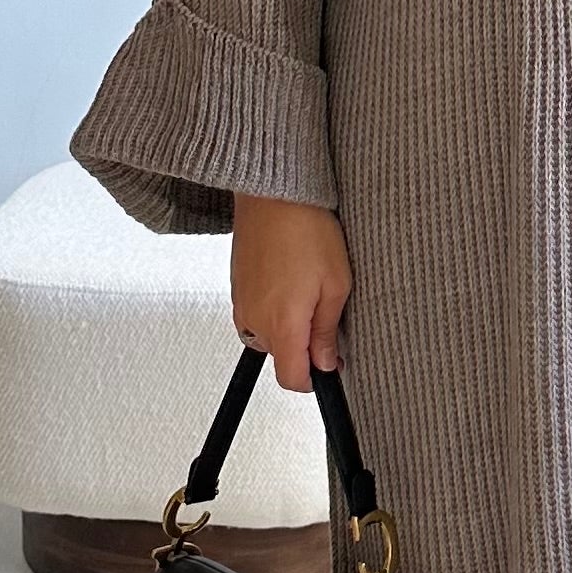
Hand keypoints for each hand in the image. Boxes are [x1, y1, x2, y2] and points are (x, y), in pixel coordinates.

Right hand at [230, 193, 351, 394]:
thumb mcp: (335, 284)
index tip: (330, 365)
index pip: (291, 379)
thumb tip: (326, 363)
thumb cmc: (306, 229)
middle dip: (304, 346)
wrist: (273, 193)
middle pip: (280, 358)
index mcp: (282, 324)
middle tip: (326, 311)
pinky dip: (274, 308)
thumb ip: (326, 331)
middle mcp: (254, 320)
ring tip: (307, 291)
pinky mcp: (236, 289)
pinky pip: (256, 314)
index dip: (314, 379)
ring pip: (268, 336)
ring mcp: (242, 304)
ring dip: (288, 326)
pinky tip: (290, 281)